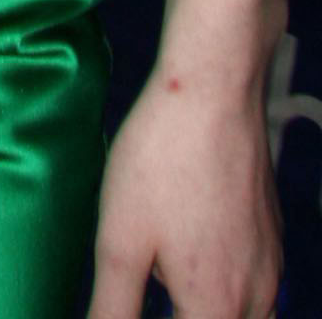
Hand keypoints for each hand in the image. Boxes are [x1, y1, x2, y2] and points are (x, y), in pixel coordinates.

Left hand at [88, 66, 280, 318]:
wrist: (215, 90)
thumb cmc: (161, 159)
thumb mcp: (119, 240)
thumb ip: (113, 305)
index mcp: (214, 305)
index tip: (133, 294)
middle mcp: (254, 297)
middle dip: (182, 312)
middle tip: (150, 276)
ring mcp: (270, 265)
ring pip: (245, 316)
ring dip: (206, 306)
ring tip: (168, 266)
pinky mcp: (272, 235)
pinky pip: (255, 286)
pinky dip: (225, 284)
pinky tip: (192, 242)